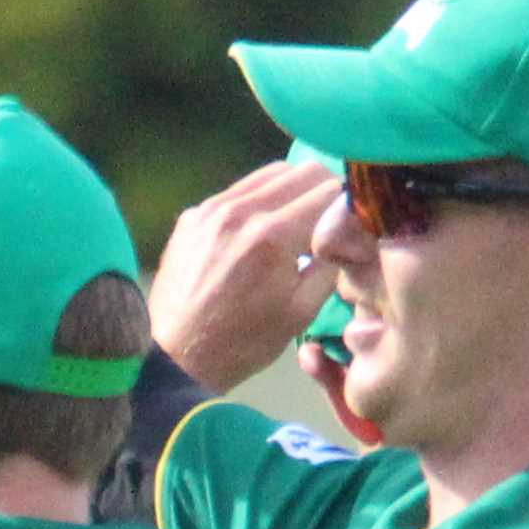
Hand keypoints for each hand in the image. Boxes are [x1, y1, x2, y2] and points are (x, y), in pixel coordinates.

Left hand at [147, 158, 346, 392]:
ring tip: (296, 223)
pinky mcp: (192, 215)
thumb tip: (346, 229)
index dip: (349, 204)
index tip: (352, 221)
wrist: (175, 357)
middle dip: (324, 191)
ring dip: (292, 191)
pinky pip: (240, 190)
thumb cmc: (245, 342)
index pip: (330, 190)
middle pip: (303, 171)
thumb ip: (331, 261)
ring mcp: (211, 209)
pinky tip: (261, 230)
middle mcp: (240, 211)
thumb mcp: (303, 311)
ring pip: (270, 173)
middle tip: (328, 220)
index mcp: (273, 235)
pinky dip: (260, 200)